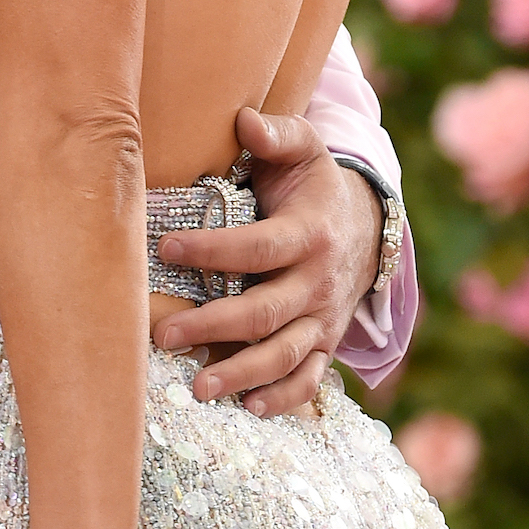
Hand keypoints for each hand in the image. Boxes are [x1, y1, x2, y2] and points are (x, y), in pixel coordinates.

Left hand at [152, 108, 382, 415]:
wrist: (365, 225)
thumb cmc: (313, 184)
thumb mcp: (304, 149)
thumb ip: (276, 134)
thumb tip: (243, 120)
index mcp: (309, 234)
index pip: (258, 247)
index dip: (213, 250)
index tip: (165, 247)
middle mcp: (318, 282)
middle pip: (265, 312)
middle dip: (214, 326)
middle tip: (163, 334)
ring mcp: (323, 318)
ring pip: (285, 354)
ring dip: (242, 374)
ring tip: (197, 387)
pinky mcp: (325, 343)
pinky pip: (309, 379)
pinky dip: (283, 398)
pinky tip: (249, 408)